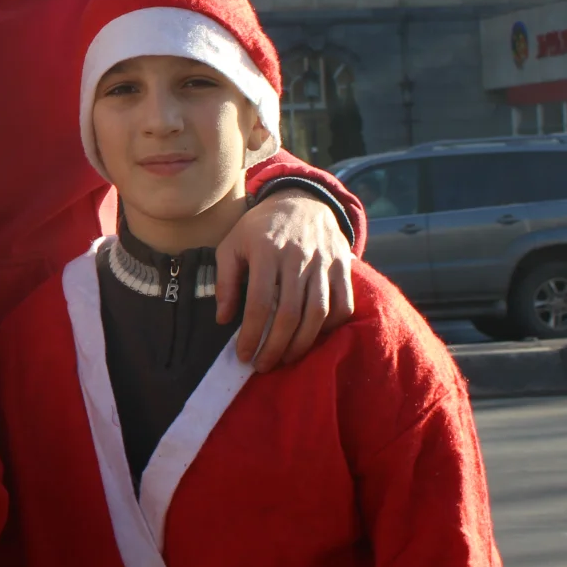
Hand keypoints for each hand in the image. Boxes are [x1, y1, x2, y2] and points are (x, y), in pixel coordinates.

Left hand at [216, 191, 354, 371]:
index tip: (243, 354)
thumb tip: (224, 319)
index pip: (260, 303)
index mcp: (266, 251)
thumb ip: (225, 281)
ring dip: (302, 343)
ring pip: (317, 312)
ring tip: (285, 358)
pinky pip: (343, 304)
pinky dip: (330, 326)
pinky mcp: (343, 266)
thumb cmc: (260, 227)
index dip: (251, 334)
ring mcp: (324, 262)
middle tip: (262, 365)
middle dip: (275, 346)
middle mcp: (297, 257)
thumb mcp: (232, 245)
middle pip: (289, 313)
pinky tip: (313, 337)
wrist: (302, 200)